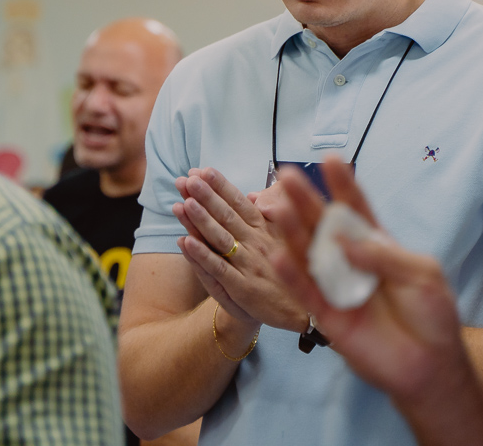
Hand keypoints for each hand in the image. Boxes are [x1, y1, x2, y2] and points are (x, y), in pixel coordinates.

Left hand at [172, 168, 307, 331]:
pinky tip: (185, 241)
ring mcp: (248, 265)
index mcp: (265, 229)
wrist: (299, 311)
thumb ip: (270, 215)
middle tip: (187, 179)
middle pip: (227, 215)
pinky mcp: (242, 288)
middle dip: (206, 196)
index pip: (239, 202)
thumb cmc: (290, 269)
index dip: (220, 186)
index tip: (203, 170)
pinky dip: (201, 255)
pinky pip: (218, 269)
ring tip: (183, 202)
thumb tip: (253, 196)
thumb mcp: (287, 237)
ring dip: (201, 220)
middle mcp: (256, 243)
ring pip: (220, 238)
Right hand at [271, 157, 474, 401]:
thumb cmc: (433, 316)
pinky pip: (306, 293)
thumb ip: (384, 256)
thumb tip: (344, 239)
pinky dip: (292, 275)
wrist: (432, 366)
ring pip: (309, 255)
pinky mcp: (328, 316)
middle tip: (286, 175)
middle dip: (307, 201)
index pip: (357, 209)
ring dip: (292, 233)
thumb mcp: (421, 274)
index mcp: (376, 246)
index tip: (331, 160)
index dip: (344, 185)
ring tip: (277, 208)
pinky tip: (278, 256)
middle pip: (323, 226)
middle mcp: (351, 262)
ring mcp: (337, 287)